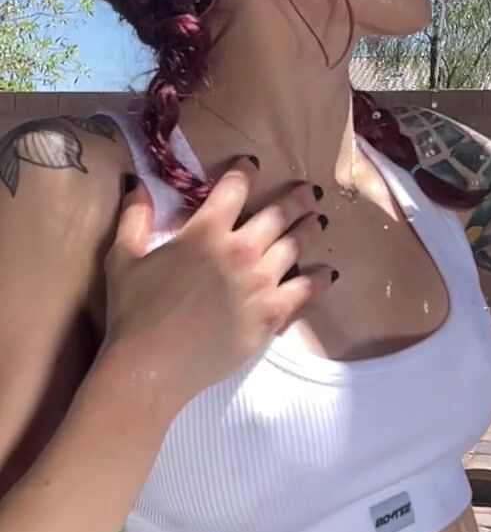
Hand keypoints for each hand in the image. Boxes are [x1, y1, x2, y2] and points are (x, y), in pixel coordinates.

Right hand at [100, 160, 335, 411]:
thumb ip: (134, 217)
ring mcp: (260, 282)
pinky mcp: (272, 314)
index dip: (244, 173)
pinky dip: (318, 279)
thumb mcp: (123, 258)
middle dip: (295, 198)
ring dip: (310, 229)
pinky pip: (305, 290)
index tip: (252, 166)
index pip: (234, 189)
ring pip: (295, 245)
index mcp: (205, 231)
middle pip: (277, 214)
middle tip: (308, 192)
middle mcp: (240, 250)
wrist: (151, 365)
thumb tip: (136, 184)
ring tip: (319, 222)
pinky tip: (326, 273)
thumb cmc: (133, 313)